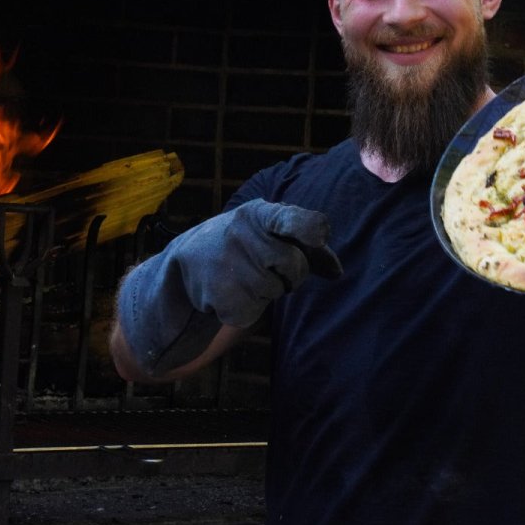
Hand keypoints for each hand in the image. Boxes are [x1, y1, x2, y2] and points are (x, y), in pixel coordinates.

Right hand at [176, 199, 341, 326]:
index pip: (286, 219)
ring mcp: (229, 265)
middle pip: (295, 265)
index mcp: (258, 214)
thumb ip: (307, 246)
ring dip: (268, 290)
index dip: (306, 227)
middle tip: (267, 265)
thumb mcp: (270, 232)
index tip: (320, 235)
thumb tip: (336, 271)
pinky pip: (255, 310)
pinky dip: (249, 307)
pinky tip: (232, 291)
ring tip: (243, 276)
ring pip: (276, 290)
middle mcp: (241, 234)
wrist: (188, 260)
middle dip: (291, 272)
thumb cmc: (245, 243)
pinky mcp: (221, 295)